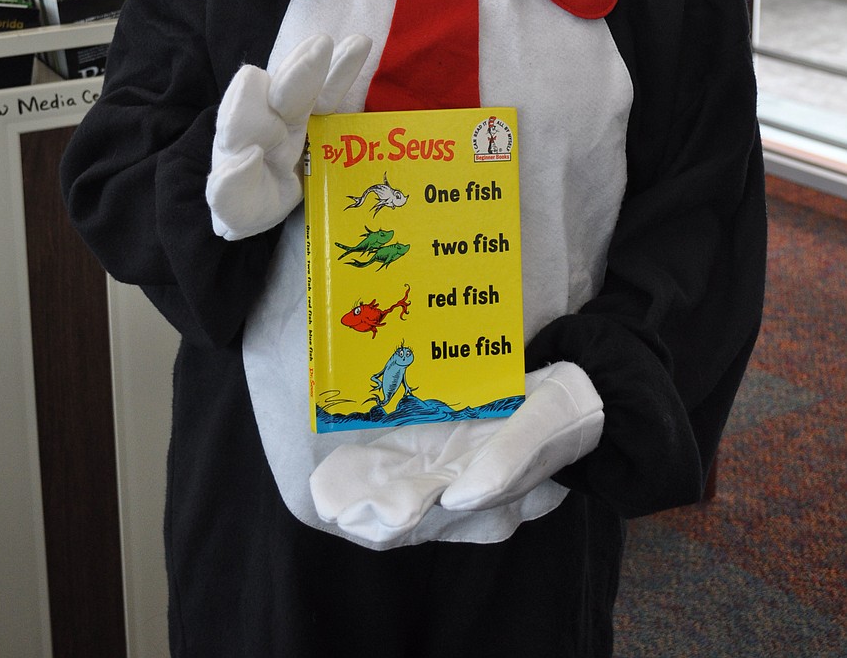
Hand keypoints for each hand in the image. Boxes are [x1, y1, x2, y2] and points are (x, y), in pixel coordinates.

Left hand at [206, 33, 370, 239]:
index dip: (244, 116)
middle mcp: (260, 119)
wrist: (260, 195)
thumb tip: (247, 157)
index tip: (262, 128)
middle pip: (277, 95)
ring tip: (331, 43)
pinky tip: (360, 43)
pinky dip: (343, 69)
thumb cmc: (246, 200)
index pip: (236, 125)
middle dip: (296, 76)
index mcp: (236, 144)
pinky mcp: (316, 116)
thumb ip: (229, 192)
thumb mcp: (235, 209)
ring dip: (317, 64)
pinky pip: (330, 92)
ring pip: (303, 86)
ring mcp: (289, 114)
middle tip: (318, 51)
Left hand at [309, 362, 602, 546]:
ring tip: (328, 483)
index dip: (384, 516)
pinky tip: (354, 451)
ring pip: (402, 478)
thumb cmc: (560, 416)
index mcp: (482, 489)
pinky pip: (412, 451)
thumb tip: (455, 499)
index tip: (348, 512)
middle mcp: (462, 481)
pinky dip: (382, 455)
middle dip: (364, 502)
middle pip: (403, 500)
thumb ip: (501, 467)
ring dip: (366, 481)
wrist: (584, 395)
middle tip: (327, 498)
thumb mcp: (537, 432)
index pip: (423, 512)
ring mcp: (455, 460)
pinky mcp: (454, 437)